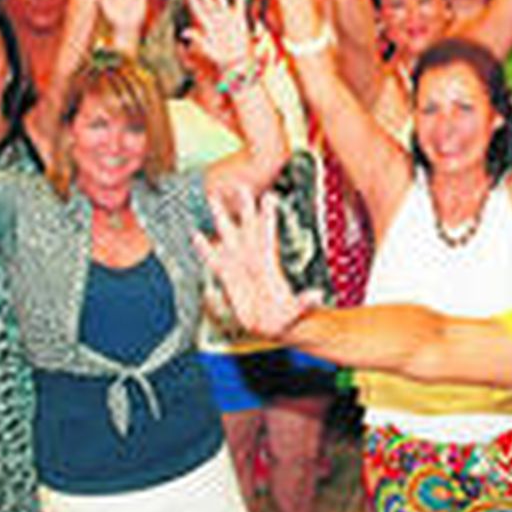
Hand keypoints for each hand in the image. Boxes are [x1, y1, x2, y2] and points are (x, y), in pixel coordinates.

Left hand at [182, 0, 252, 71]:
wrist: (236, 63)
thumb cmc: (221, 59)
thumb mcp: (208, 49)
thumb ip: (197, 39)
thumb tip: (184, 32)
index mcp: (207, 25)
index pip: (197, 8)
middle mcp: (215, 19)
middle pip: (206, 0)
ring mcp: (226, 18)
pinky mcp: (238, 19)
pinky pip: (238, 3)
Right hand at [195, 189, 318, 336]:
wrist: (275, 327)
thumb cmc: (287, 319)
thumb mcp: (297, 312)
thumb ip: (304, 303)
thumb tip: (316, 296)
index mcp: (269, 265)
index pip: (268, 235)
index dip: (268, 217)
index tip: (269, 196)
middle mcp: (254, 260)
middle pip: (247, 227)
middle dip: (243, 207)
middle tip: (239, 184)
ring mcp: (240, 266)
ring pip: (229, 236)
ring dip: (221, 218)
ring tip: (212, 198)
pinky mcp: (228, 278)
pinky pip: (214, 260)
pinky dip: (205, 248)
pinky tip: (195, 235)